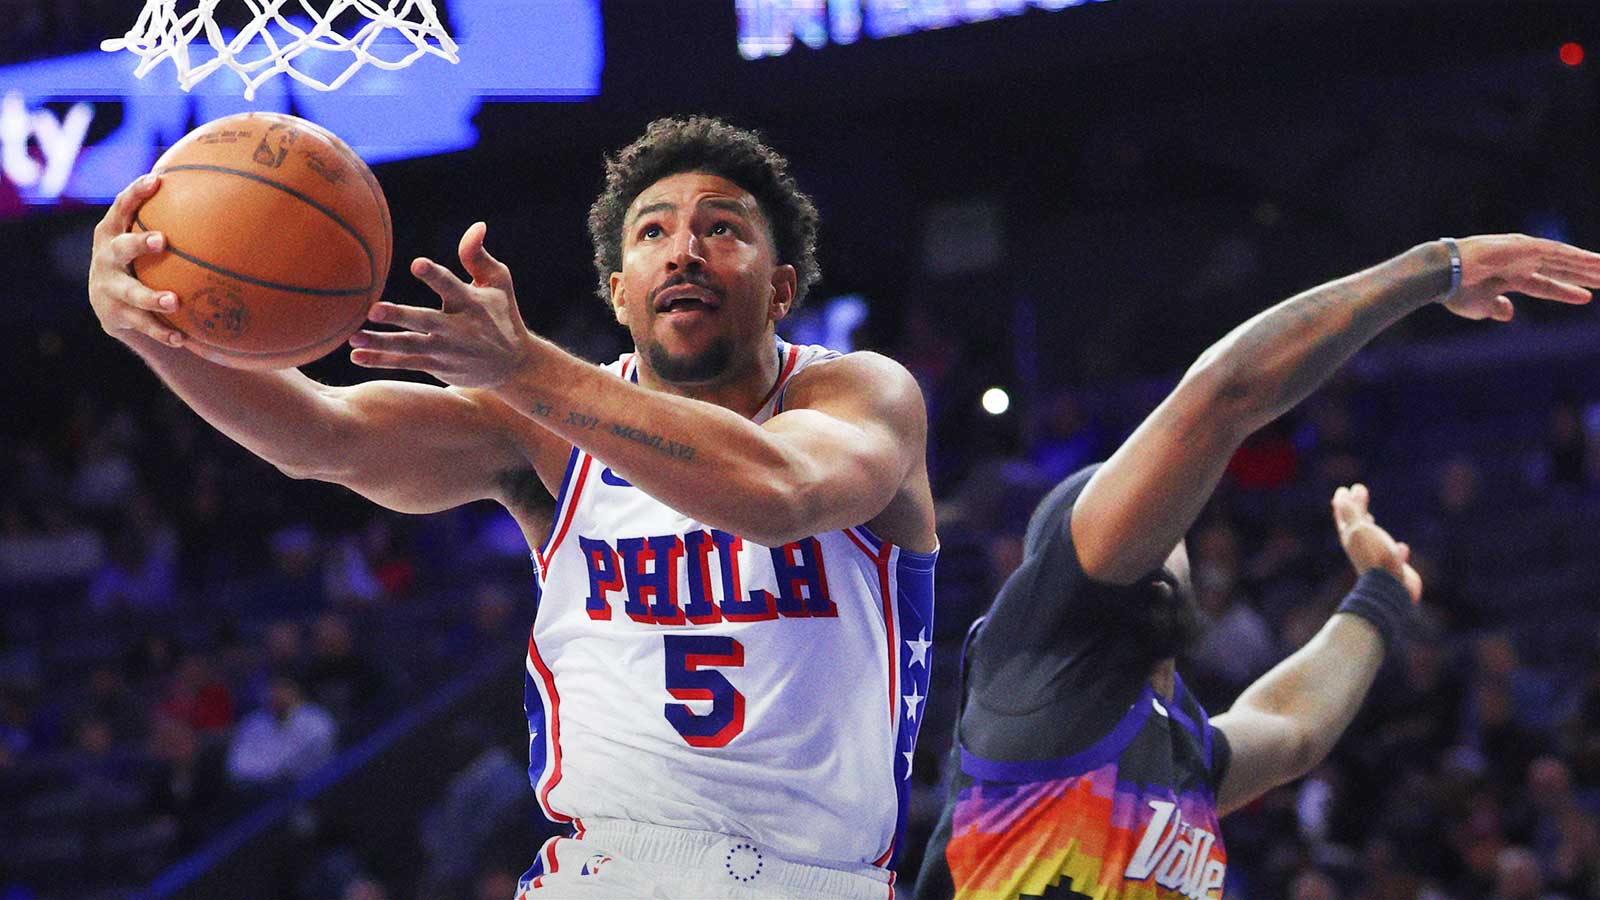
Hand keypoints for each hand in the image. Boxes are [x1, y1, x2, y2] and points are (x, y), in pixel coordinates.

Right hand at [87, 174, 186, 348]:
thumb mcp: (143, 238)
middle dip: (139, 244)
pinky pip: (143, 326)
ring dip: (152, 298)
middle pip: (120, 248)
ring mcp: (108, 288)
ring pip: (131, 293)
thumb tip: (215, 185)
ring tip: (175, 302)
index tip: (156, 180)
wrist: (112, 305)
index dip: (135, 193)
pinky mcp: (115, 315)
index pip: (122, 207)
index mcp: (112, 232)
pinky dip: (162, 333)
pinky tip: (183, 339)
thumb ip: (168, 217)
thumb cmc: (139, 260)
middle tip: (162, 240)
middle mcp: (106, 257)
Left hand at [349, 222, 534, 388]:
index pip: (451, 286)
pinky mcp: (438, 366)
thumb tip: (477, 225)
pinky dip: (382, 361)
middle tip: (373, 310)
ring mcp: (446, 350)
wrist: (514, 366)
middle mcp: (458, 328)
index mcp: (471, 303)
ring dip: (381, 342)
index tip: (417, 264)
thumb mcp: (499, 283)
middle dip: (400, 316)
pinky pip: (406, 363)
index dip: (434, 276)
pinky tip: (356, 356)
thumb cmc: (501, 314)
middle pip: (424, 320)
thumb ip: (478, 255)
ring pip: (409, 346)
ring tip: (353, 337)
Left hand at [1332, 484, 1421, 602]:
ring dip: (1371, 528)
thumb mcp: (1359, 529)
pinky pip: (1394, 556)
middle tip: (1358, 492)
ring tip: (1371, 519)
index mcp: (1351, 538)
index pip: (1344, 516)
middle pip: (1355, 525)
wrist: (1390, 588)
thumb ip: (1351, 513)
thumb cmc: (1375, 556)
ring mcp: (1378, 560)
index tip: (1343, 489)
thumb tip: (1341, 495)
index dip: (1342, 503)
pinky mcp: (1394, 570)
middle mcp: (1362, 549)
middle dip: (1356, 509)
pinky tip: (1402, 547)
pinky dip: (1396, 549)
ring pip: (1372, 540)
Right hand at [1445, 234, 1599, 321]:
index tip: (1587, 297)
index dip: (1565, 291)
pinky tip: (1594, 261)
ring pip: (1563, 259)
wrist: (1441, 275)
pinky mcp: (1522, 246)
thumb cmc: (1454, 292)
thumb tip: (1509, 313)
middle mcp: (1519, 262)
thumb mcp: (1479, 307)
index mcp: (1509, 278)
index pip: (1545, 285)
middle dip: (1583, 275)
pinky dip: (1576, 256)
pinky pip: (1556, 252)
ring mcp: (1522, 252)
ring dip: (1587, 264)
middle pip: (1560, 269)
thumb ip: (1496, 308)